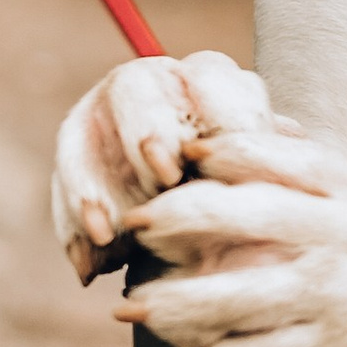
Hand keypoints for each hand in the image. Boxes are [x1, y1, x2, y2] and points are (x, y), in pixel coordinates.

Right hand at [52, 49, 280, 279]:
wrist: (209, 222)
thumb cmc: (249, 192)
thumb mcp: (267, 183)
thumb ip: (269, 178)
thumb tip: (283, 186)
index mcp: (209, 79)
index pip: (211, 81)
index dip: (217, 116)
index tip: (224, 157)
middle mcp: (150, 83)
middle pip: (135, 90)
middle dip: (149, 132)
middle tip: (165, 178)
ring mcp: (102, 112)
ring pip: (85, 135)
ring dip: (94, 186)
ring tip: (109, 235)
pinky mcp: (74, 150)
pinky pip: (63, 182)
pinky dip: (72, 226)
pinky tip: (90, 266)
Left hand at [119, 125, 346, 346]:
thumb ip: (309, 165)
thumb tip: (237, 129)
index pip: (274, 156)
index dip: (216, 154)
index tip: (171, 157)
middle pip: (248, 218)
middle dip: (179, 219)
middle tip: (133, 224)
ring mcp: (345, 298)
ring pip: (244, 300)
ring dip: (178, 308)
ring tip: (133, 312)